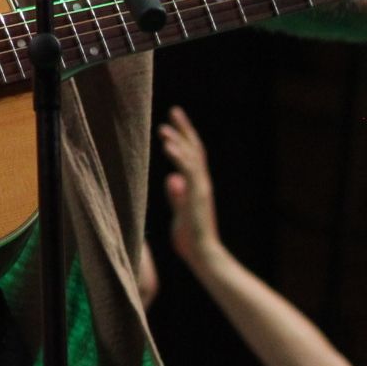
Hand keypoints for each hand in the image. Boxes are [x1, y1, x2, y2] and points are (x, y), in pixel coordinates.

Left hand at [157, 105, 220, 265]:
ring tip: (163, 127)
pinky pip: (188, 170)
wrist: (203, 255)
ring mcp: (201, 188)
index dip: (184, 138)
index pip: (193, 155)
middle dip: (184, 129)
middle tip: (174, 110)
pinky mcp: (197, 195)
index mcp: (198, 186)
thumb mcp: (179, 212)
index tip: (172, 123)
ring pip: (192, 157)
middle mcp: (202, 183)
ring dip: (178, 139)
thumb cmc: (190, 238)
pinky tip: (168, 144)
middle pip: (196, 149)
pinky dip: (179, 155)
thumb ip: (176, 195)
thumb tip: (171, 178)